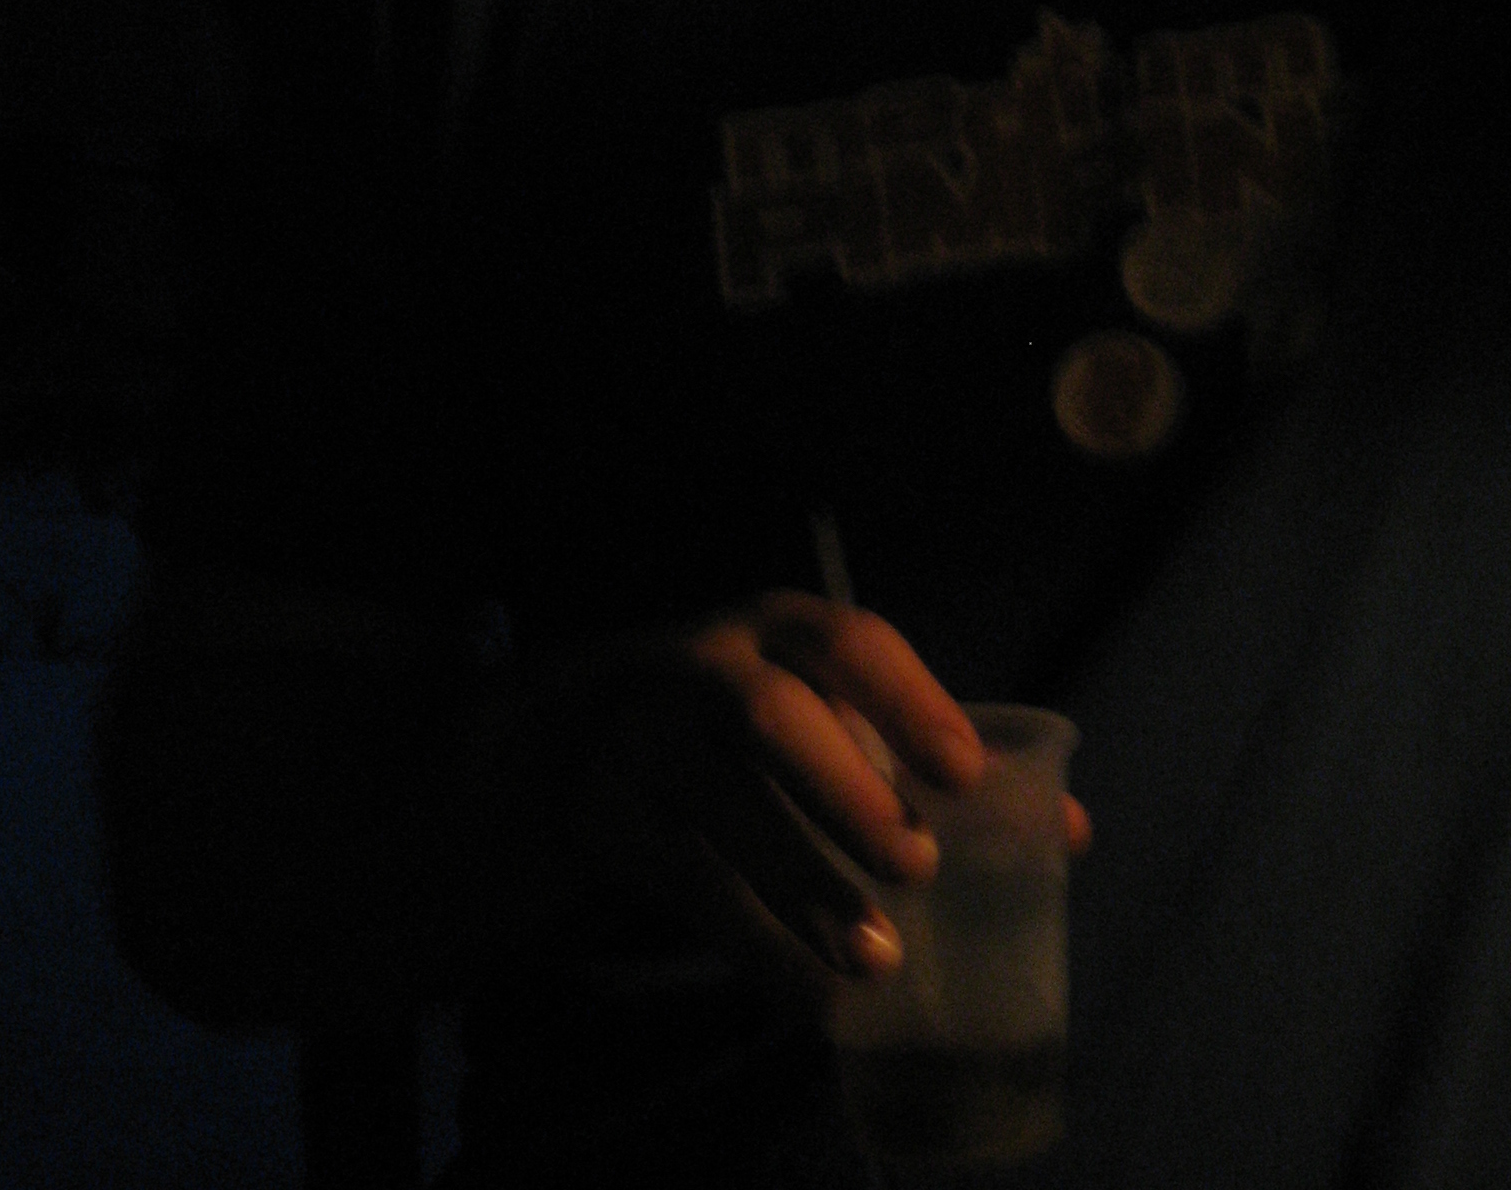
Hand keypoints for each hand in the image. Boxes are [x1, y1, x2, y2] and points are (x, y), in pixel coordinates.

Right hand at [495, 593, 1088, 1031]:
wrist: (568, 737)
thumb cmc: (738, 726)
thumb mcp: (821, 714)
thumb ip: (928, 761)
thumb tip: (1067, 830)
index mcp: (774, 632)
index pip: (846, 643)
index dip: (909, 702)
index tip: (965, 773)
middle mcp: (702, 665)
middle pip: (767, 713)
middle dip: (844, 787)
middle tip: (917, 865)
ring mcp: (641, 735)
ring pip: (718, 799)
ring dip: (800, 878)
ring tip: (877, 958)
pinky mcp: (604, 810)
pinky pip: (683, 881)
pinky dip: (756, 946)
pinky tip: (815, 1004)